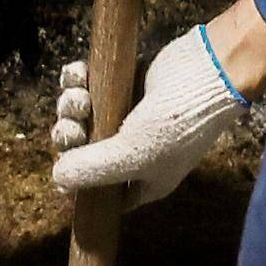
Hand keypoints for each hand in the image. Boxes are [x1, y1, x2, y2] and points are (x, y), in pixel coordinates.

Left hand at [48, 26, 260, 206]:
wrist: (208, 71)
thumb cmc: (175, 124)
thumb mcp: (132, 156)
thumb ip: (92, 171)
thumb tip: (57, 178)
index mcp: (143, 181)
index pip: (100, 194)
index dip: (78, 185)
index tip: (64, 171)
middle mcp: (133, 152)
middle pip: (83, 152)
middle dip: (71, 139)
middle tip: (75, 128)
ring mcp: (125, 117)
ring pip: (80, 117)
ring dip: (71, 107)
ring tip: (80, 98)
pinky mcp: (120, 85)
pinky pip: (85, 86)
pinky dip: (75, 81)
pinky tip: (76, 74)